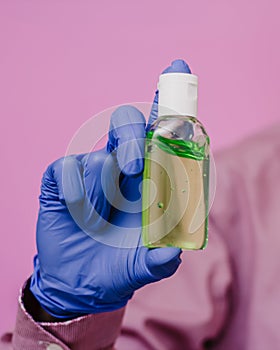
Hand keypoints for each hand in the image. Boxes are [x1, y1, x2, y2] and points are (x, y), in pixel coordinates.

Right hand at [30, 60, 190, 318]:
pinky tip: (78, 214)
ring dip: (102, 193)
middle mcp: (120, 167)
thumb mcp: (142, 266)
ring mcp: (90, 170)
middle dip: (132, 135)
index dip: (167, 105)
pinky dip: (77, 195)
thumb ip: (160, 260)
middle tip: (134, 164)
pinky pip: (68, 170)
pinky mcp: (62, 179)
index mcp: (147, 180)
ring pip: (98, 158)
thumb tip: (172, 251)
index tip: (178, 67)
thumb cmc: (118, 267)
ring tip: (99, 222)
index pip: (158, 135)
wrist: (79, 282)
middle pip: (126, 125)